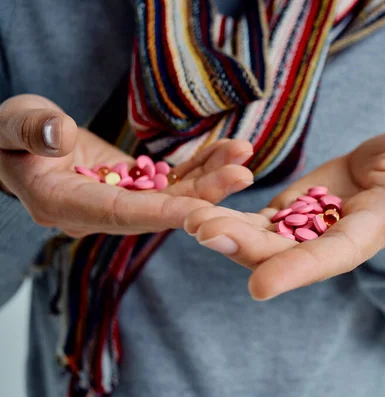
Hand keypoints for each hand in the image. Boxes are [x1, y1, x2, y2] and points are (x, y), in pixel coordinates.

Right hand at [0, 94, 253, 236]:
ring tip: (244, 155)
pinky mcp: (136, 187)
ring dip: (210, 177)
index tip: (204, 210)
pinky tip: (228, 152)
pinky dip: (199, 166)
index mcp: (65, 206)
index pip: (121, 214)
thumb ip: (29, 131)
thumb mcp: (13, 124)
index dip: (162, 212)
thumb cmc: (10, 134)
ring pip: (172, 195)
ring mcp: (121, 202)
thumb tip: (58, 135)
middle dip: (202, 195)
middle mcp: (100, 213)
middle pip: (158, 210)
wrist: (22, 142)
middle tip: (243, 175)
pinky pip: (172, 179)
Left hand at [184, 128, 384, 299]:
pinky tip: (197, 211)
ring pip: (263, 239)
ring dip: (227, 233)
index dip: (299, 270)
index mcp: (368, 231)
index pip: (333, 255)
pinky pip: (254, 220)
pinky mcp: (287, 214)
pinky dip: (228, 216)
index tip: (260, 288)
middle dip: (246, 248)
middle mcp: (330, 239)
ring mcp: (305, 229)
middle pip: (286, 251)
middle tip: (204, 234)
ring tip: (190, 221)